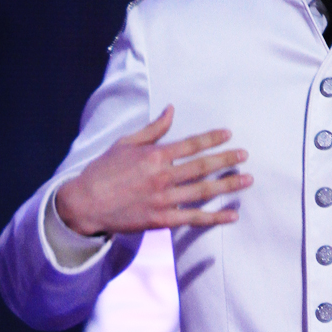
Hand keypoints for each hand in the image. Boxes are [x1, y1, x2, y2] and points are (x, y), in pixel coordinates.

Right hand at [56, 106, 252, 235]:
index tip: (228, 135)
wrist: (85, 204)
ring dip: (228, 185)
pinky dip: (215, 217)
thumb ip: (152, 129)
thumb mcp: (125, 144)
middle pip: (203, 166)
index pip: (191, 145)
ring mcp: (164, 200)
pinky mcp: (162, 220)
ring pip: (203, 191)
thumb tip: (171, 111)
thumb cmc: (103, 171)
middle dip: (226, 160)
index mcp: (154, 156)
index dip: (212, 139)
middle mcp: (162, 176)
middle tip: (245, 155)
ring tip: (247, 180)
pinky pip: (194, 218)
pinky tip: (232, 215)